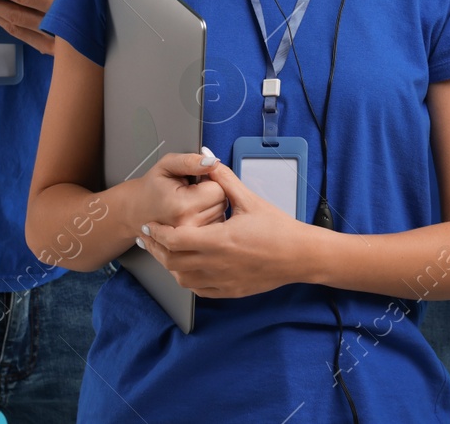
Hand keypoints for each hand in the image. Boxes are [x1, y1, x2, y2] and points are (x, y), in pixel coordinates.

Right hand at [120, 151, 228, 234]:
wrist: (136, 211)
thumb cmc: (152, 187)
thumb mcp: (167, 165)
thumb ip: (190, 161)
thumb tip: (213, 162)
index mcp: (183, 205)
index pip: (219, 190)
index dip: (211, 180)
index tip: (198, 179)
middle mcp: (188, 225)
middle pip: (222, 203)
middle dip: (212, 193)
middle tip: (193, 189)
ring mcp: (191, 238)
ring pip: (221, 215)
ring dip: (212, 205)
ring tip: (192, 201)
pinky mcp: (193, 244)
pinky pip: (215, 226)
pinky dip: (209, 217)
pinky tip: (195, 211)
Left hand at [138, 162, 315, 297]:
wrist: (299, 255)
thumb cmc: (278, 228)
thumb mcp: (249, 199)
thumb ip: (224, 179)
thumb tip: (209, 159)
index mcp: (218, 240)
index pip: (174, 239)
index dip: (157, 233)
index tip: (150, 224)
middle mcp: (216, 264)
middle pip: (171, 261)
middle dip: (156, 249)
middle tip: (149, 238)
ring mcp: (222, 281)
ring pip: (182, 278)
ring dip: (170, 265)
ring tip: (166, 251)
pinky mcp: (229, 291)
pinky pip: (198, 289)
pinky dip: (187, 278)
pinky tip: (187, 267)